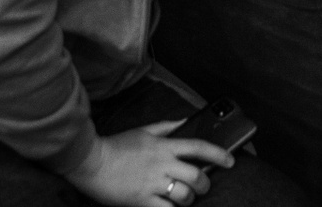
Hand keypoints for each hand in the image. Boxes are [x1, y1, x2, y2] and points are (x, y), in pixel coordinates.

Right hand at [61, 121, 232, 206]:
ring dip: (189, 199)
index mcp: (163, 146)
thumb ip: (166, 126)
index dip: (218, 154)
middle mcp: (161, 164)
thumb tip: (186, 121)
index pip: (198, 147)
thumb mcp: (143, 130)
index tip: (231, 160)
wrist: (90, 161)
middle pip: (195, 175)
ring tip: (185, 200)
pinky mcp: (141, 200)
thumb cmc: (116, 146)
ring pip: (184, 195)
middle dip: (205, 184)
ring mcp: (152, 183)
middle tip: (203, 187)